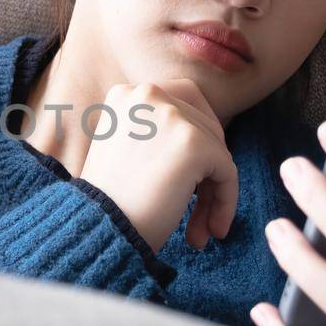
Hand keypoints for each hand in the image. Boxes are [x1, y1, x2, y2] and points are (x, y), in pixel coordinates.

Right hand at [76, 79, 237, 253]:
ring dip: (215, 193)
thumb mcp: (123, 148)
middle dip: (206, 172)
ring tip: (201, 230)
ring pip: (218, 151)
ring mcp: (172, 116)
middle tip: (198, 212)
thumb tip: (209, 139)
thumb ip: (156, 133)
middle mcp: (148, 94)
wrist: (98, 229)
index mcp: (127, 94)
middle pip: (204, 127)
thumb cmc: (108, 201)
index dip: (197, 140)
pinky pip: (227, 172)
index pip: (184, 103)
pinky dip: (226, 201)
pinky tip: (210, 230)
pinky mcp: (194, 144)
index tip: (192, 179)